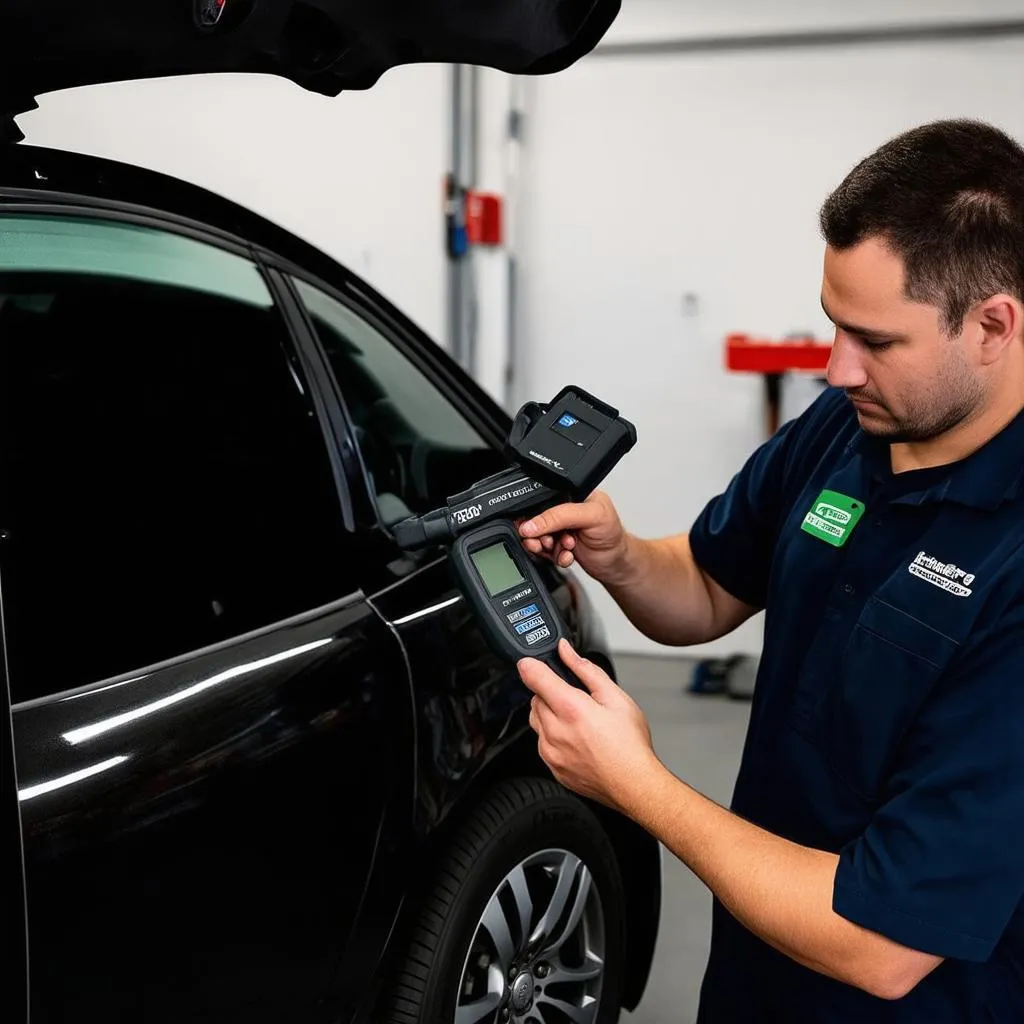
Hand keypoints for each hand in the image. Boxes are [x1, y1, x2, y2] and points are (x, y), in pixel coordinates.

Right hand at [517, 490, 628, 583]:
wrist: (616, 562)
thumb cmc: (612, 533)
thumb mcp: (590, 516)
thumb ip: (560, 516)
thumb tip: (532, 523)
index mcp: (570, 494)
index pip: (543, 498)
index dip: (535, 513)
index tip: (532, 527)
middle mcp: (563, 511)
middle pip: (536, 520)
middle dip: (540, 534)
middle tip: (550, 540)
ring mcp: (559, 529)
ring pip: (537, 537)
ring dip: (546, 546)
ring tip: (564, 548)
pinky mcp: (557, 545)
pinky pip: (543, 551)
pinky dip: (552, 556)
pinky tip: (566, 556)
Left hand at [518, 639, 661, 813]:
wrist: (634, 784)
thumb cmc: (630, 744)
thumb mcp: (614, 696)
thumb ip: (586, 670)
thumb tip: (567, 651)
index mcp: (570, 709)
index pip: (534, 677)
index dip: (530, 665)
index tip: (530, 662)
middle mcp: (555, 732)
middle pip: (535, 699)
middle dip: (549, 693)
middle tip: (575, 698)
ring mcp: (551, 753)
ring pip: (536, 721)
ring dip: (549, 715)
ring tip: (578, 720)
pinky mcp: (553, 768)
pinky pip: (543, 744)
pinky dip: (553, 737)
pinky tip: (577, 739)